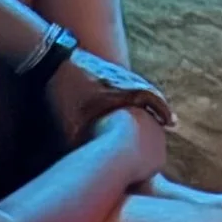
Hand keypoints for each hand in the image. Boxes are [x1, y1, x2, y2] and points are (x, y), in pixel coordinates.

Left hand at [46, 50, 175, 139]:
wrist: (48, 56)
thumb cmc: (61, 89)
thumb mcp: (70, 121)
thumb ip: (80, 142)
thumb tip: (84, 165)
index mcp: (119, 91)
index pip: (150, 99)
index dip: (163, 112)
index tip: (172, 124)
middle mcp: (121, 79)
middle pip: (150, 91)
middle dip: (160, 107)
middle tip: (170, 121)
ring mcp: (113, 71)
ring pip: (139, 85)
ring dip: (149, 99)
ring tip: (155, 112)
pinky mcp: (103, 68)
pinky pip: (128, 81)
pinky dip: (135, 92)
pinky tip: (130, 100)